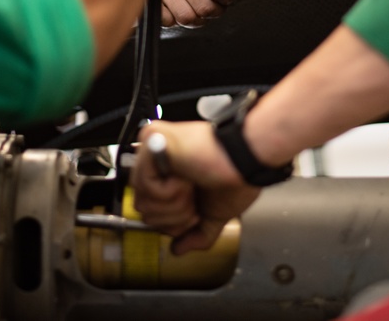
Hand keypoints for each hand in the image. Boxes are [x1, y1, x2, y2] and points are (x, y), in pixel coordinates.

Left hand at [130, 121, 260, 254]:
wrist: (246, 159)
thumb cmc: (237, 177)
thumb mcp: (215, 215)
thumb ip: (196, 233)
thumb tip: (178, 250)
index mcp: (173, 174)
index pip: (152, 210)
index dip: (174, 222)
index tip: (195, 211)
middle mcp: (160, 161)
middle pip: (143, 209)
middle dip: (174, 217)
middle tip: (194, 202)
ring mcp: (154, 148)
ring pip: (142, 200)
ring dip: (174, 204)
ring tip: (192, 188)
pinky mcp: (152, 139)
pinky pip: (145, 184)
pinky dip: (170, 191)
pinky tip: (187, 178)